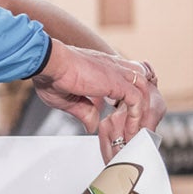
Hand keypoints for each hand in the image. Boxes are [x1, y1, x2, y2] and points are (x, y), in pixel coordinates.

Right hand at [32, 42, 164, 161]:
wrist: (49, 63)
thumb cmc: (51, 75)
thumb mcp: (70, 99)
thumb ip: (85, 111)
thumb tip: (92, 125)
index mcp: (103, 68)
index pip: (127, 78)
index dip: (129, 95)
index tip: (123, 114)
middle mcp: (114, 68)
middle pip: (140, 83)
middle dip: (141, 104)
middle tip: (135, 124)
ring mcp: (118, 73)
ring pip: (143, 92)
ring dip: (141, 112)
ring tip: (135, 131)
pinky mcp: (117, 82)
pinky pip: (137, 100)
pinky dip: (136, 116)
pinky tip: (130, 130)